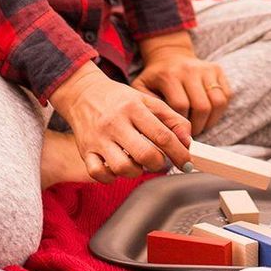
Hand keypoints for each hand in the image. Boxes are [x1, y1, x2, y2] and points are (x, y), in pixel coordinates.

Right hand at [51, 62, 192, 183]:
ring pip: (122, 168)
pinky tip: (118, 169)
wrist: (83, 93)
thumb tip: (187, 142)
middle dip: (158, 163)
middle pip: (145, 154)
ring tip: (138, 162)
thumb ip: (172, 118)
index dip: (179, 153)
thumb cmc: (120, 99)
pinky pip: (97, 173)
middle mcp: (115, 123)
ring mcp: (98, 139)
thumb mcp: (148, 101)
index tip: (187, 163)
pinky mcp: (85, 151)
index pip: (162, 136)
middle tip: (159, 161)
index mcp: (134, 108)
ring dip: (136, 171)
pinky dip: (110, 177)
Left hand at [132, 49, 231, 136]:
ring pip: (217, 102)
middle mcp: (189, 69)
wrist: (169, 55)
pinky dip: (219, 110)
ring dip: (210, 120)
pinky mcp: (217, 69)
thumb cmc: (154, 78)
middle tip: (190, 134)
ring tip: (200, 125)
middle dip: (198, 126)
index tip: (176, 133)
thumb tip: (159, 130)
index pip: (181, 107)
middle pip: (202, 107)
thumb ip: (147, 107)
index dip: (180, 124)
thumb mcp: (142, 89)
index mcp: (169, 75)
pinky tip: (207, 115)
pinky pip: (226, 95)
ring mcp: (205, 68)